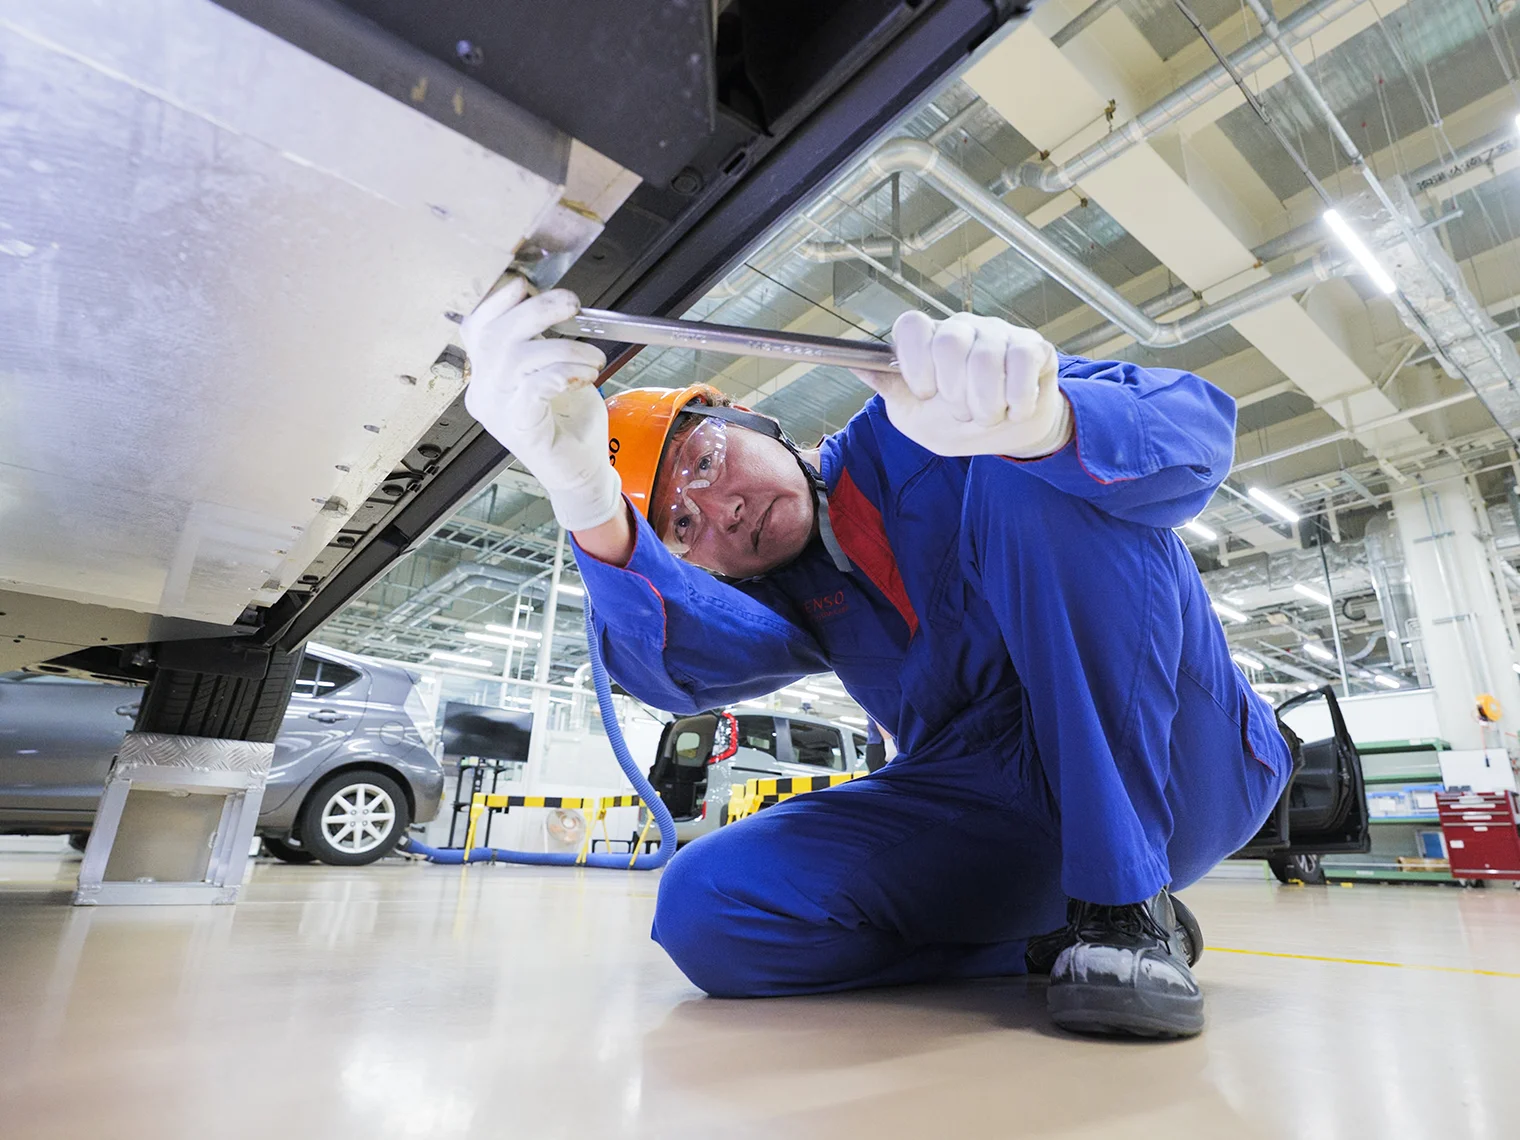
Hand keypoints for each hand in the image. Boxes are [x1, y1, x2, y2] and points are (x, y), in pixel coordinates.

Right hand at [461, 277, 622, 532]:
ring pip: (518, 356)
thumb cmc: (569, 420)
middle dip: (536, 309)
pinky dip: (563, 371)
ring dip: (564, 347)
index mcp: (486, 374)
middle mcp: (484, 391)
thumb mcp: (553, 368)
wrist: (581, 472)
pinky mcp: (521, 428)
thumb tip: (549, 300)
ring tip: (593, 358)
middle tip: (571, 305)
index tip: (531, 287)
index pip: (476, 325)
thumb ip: (542, 339)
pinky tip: (584, 375)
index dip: (500, 299)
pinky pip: (533, 386)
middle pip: (496, 333)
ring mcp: (499, 411)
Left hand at [856, 310, 1070, 458]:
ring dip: (986, 405)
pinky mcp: (1033, 346)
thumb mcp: (914, 416)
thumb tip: (854, 363)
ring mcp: (999, 334)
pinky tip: (1014, 409)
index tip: (924, 393)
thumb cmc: (957, 423)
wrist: (1008, 434)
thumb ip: (890, 389)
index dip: (915, 362)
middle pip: (950, 343)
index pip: (911, 325)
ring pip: (986, 360)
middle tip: (960, 412)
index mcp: (929, 342)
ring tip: (987, 416)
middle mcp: (962, 329)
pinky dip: (1017, 401)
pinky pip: (1022, 364)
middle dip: (954, 393)